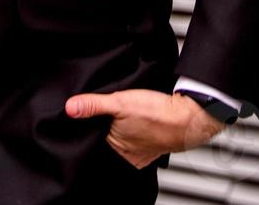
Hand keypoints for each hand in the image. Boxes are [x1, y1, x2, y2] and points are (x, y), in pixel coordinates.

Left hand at [65, 88, 228, 167]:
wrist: (188, 117)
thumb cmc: (158, 114)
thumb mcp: (120, 102)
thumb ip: (94, 105)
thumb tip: (70, 107)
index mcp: (115, 150)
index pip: (92, 140)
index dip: (90, 126)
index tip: (94, 115)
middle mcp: (127, 156)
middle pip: (107, 140)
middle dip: (105, 128)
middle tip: (114, 113)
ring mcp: (141, 153)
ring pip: (122, 140)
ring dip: (122, 129)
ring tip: (127, 116)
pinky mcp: (152, 146)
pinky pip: (137, 140)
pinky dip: (136, 131)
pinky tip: (139, 121)